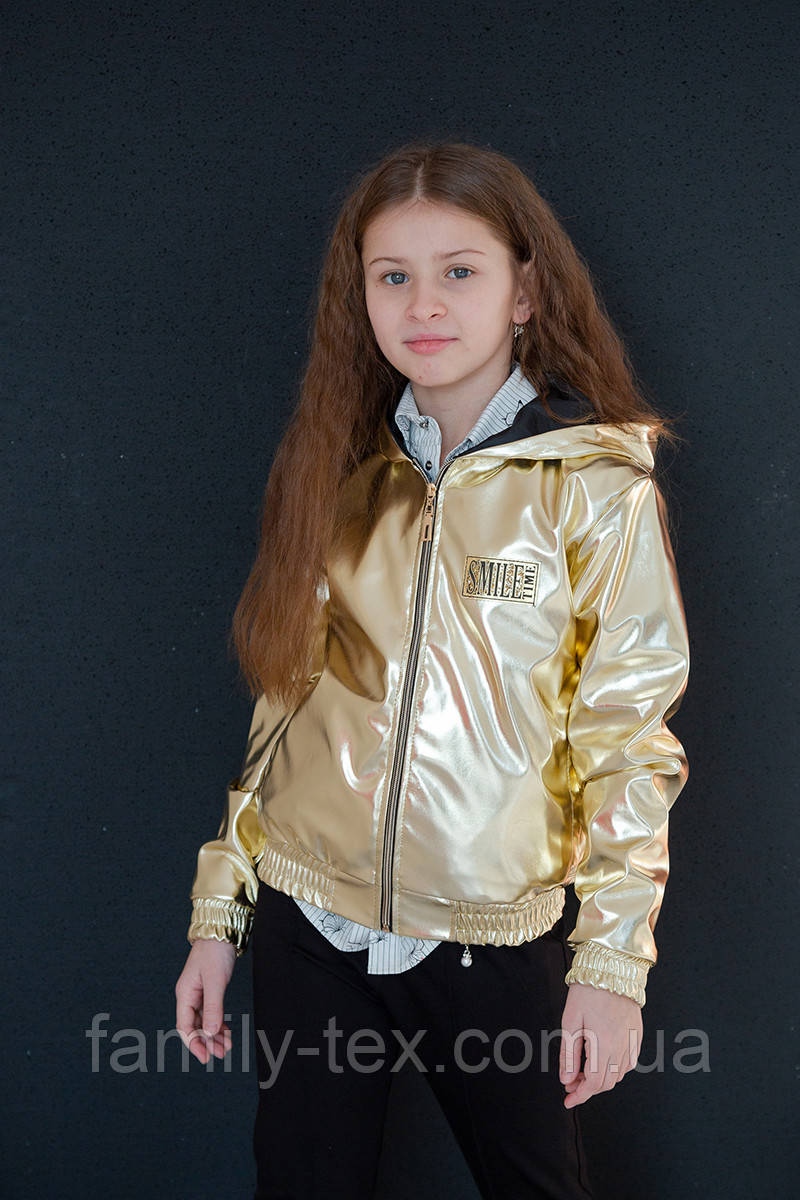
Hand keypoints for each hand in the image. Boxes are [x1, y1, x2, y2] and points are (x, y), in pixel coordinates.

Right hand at [175, 938, 237, 1063]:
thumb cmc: (215, 952)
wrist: (221, 932)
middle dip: (207, 1042)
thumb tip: (210, 1033)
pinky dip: (219, 1023)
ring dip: (214, 1035)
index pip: (185, 1026)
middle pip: (195, 1026)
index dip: (194, 1043)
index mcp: (185, 994)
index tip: (205, 1057)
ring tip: (227, 1047)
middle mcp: (189, 995)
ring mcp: (199, 993)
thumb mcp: (215, 981)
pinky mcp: (209, 990)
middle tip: (221, 1054)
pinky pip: (212, 1012)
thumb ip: (213, 1007)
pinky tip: (227, 1032)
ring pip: (205, 1021)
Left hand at [559, 982, 641, 1107]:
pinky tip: (603, 1060)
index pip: (593, 1083)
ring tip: (583, 1070)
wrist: (612, 967)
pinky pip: (629, 1062)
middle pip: (607, 1083)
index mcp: (604, 1045)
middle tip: (570, 1083)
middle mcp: (621, 1047)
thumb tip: (566, 1080)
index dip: (580, 1095)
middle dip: (587, 1088)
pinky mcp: (637, 1034)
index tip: (568, 1100)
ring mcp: (632, 1041)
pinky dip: (616, 1069)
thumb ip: (569, 1054)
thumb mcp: (570, 1021)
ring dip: (601, 1079)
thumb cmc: (588, 991)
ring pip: (619, 1075)